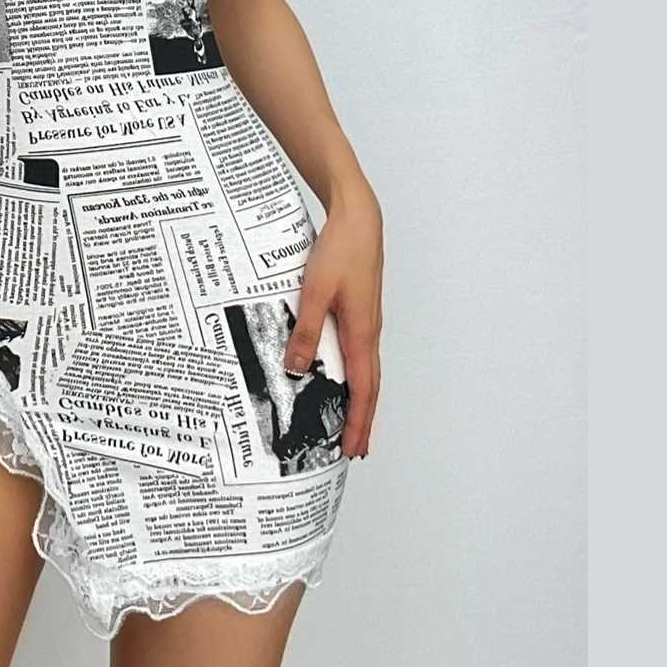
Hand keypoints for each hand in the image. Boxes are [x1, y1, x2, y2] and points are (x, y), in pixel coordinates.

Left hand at [282, 184, 382, 457]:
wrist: (358, 218)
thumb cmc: (341, 250)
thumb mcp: (315, 291)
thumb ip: (305, 330)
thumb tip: (297, 369)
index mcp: (362, 332)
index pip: (364, 389)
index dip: (360, 421)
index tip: (354, 448)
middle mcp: (369, 331)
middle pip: (369, 385)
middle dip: (363, 418)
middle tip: (355, 448)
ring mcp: (366, 320)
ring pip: (365, 368)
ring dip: (358, 397)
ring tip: (348, 419)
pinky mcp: (359, 309)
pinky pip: (357, 350)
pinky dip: (352, 371)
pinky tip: (337, 372)